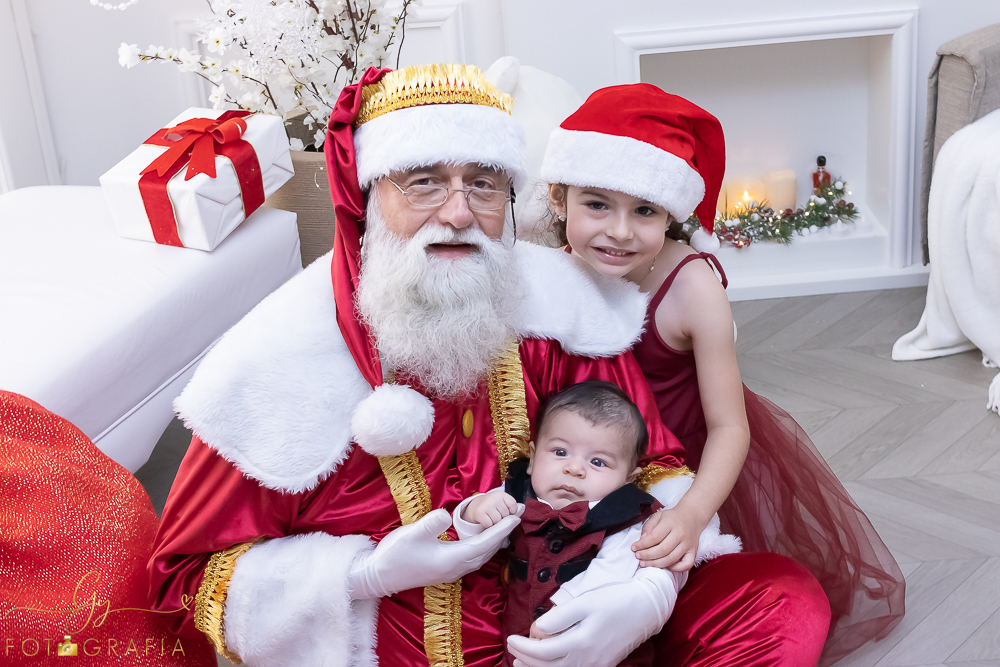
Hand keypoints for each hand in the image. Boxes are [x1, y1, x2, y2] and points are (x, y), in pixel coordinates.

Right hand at [348, 508, 518, 599]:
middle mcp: (456, 568)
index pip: (484, 543)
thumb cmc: (394, 555)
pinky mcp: (445, 570)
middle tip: (519, 513)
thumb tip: (446, 515)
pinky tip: (485, 539)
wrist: (378, 577)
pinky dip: (485, 546)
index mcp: (452, 559)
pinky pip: (474, 557)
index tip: (517, 516)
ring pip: (482, 555)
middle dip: (505, 532)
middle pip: (488, 550)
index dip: (502, 529)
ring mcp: (451, 571)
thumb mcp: (411, 534)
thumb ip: (431, 524)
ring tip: (507, 524)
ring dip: (496, 539)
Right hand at [462, 491, 518, 527]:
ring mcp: (486, 504)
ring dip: (495, 522)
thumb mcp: (503, 503)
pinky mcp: (479, 512)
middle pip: (506, 515)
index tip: (507, 511)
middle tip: (496, 514)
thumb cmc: (494, 506)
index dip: (511, 512)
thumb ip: (513, 507)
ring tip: (491, 517)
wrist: (476, 506)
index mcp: (502, 494)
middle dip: (502, 518)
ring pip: (497, 521)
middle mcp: (494, 497)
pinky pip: (489, 524)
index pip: (513, 506)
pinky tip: (486, 519)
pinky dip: (488, 525)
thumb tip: (522, 508)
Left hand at [508, 573, 676, 666]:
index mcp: (581, 642)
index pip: (541, 652)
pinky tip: (548, 664)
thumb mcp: (585, 601)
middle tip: (512, 648)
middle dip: (525, 660)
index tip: (510, 638)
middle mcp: (587, 659)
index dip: (522, 647)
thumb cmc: (615, 600)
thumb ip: (560, 617)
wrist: (646, 608)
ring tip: (521, 663)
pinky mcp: (602, 665)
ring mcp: (596, 665)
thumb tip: (538, 629)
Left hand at [631, 507, 702, 571]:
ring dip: (656, 564)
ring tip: (644, 563)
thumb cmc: (672, 518)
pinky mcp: (693, 552)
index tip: (633, 547)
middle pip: (662, 550)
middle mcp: (681, 534)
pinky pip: (686, 565)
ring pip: (671, 559)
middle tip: (638, 557)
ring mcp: (688, 544)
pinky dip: (675, 568)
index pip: (655, 537)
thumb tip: (642, 540)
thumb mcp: (658, 516)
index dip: (642, 544)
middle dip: (647, 556)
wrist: (692, 517)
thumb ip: (648, 526)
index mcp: (671, 523)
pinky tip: (664, 566)